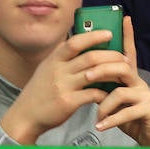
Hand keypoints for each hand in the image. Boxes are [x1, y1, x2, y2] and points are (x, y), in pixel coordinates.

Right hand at [0, 30, 123, 143]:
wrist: (25, 116)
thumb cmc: (40, 92)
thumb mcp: (46, 69)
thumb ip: (63, 58)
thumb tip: (83, 45)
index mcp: (54, 59)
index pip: (75, 42)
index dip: (94, 36)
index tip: (109, 33)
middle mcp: (58, 70)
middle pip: (90, 57)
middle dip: (111, 56)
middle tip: (124, 57)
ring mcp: (63, 86)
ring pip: (95, 74)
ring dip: (112, 73)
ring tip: (123, 73)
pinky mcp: (68, 102)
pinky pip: (93, 94)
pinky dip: (105, 93)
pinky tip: (111, 93)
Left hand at [94, 17, 149, 146]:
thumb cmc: (130, 118)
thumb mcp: (116, 101)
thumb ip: (105, 88)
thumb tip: (86, 76)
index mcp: (130, 78)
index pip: (129, 52)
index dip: (128, 35)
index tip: (125, 17)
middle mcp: (139, 82)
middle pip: (122, 67)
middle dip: (102, 70)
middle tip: (86, 76)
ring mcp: (146, 96)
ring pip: (121, 92)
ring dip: (104, 104)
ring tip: (97, 115)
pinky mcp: (149, 111)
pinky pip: (126, 112)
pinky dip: (111, 120)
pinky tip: (100, 126)